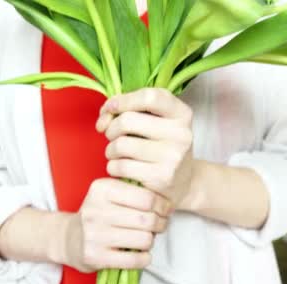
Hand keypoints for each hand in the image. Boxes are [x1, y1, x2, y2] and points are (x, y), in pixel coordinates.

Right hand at [54, 178, 170, 272]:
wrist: (69, 238)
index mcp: (102, 189)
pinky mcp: (95, 256)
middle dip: (160, 223)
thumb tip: (167, 202)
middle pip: (147, 219)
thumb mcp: (110, 194)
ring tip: (147, 238)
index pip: (146, 197)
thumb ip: (134, 192)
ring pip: (144, 239)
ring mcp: (94, 234)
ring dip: (151, 241)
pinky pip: (134, 260)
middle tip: (160, 225)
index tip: (165, 209)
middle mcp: (96, 210)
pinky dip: (145, 258)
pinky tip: (142, 254)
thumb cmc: (98, 214)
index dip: (162, 205)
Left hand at [96, 88, 194, 208]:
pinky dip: (113, 167)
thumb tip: (103, 120)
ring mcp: (173, 156)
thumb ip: (131, 111)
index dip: (123, 100)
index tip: (111, 108)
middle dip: (111, 128)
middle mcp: (181, 134)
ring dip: (110, 150)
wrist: (183, 183)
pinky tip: (120, 169)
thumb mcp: (158, 123)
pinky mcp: (162, 177)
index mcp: (182, 114)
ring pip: (121, 145)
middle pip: (128, 121)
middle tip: (112, 136)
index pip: (149, 97)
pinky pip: (121, 166)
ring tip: (116, 154)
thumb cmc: (161, 147)